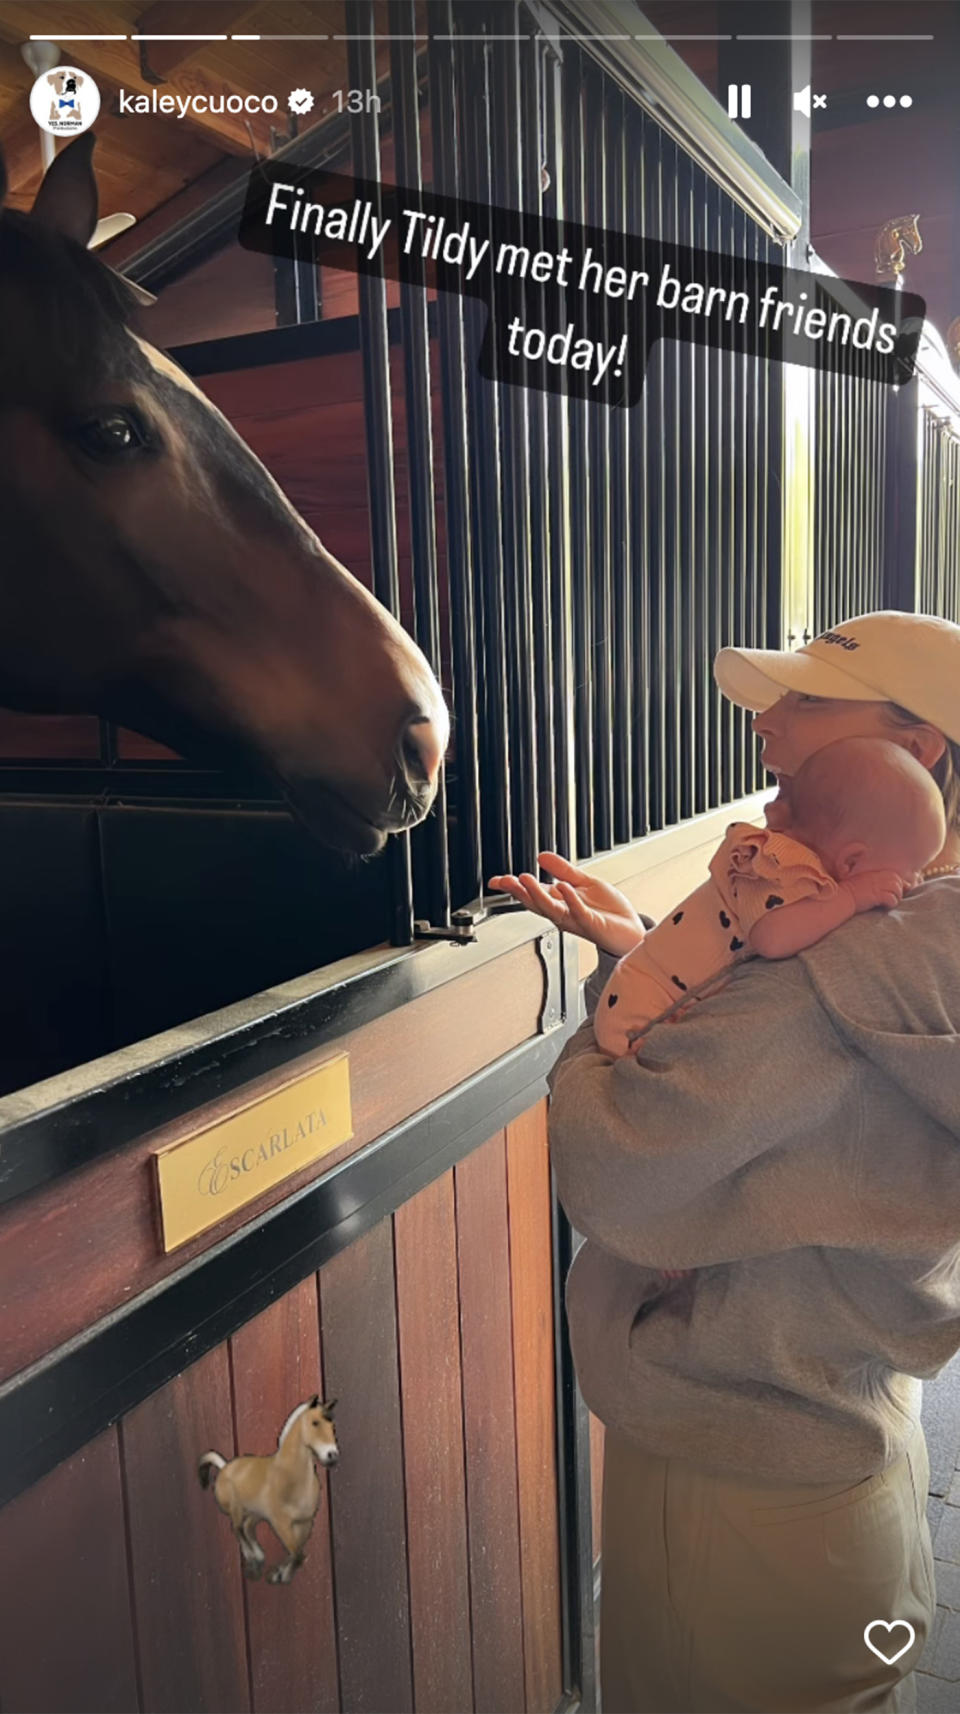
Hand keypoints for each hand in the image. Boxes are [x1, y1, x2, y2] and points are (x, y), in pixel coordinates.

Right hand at [487, 851, 646, 955]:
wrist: (632, 930)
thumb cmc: (609, 911)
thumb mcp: (585, 882)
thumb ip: (563, 870)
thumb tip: (542, 856)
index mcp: (560, 901)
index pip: (532, 893)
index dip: (514, 887)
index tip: (497, 881)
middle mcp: (564, 912)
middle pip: (536, 902)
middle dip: (519, 891)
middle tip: (506, 880)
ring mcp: (576, 919)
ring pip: (551, 908)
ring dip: (537, 894)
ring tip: (526, 879)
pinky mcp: (591, 924)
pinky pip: (578, 911)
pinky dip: (570, 899)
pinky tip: (563, 887)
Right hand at [842, 869, 906, 912]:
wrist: (841, 898)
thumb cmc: (851, 892)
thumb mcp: (863, 882)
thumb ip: (875, 881)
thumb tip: (889, 883)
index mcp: (874, 873)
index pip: (894, 875)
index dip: (899, 883)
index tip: (897, 890)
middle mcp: (877, 878)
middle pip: (897, 881)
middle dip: (899, 890)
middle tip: (894, 898)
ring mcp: (877, 886)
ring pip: (896, 889)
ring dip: (897, 897)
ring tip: (890, 902)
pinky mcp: (876, 895)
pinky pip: (891, 899)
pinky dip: (891, 903)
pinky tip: (886, 906)